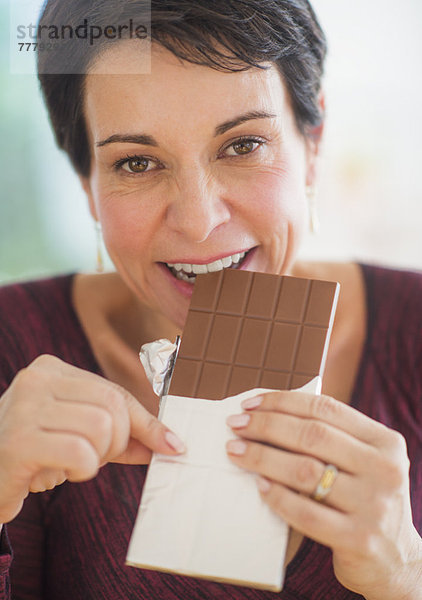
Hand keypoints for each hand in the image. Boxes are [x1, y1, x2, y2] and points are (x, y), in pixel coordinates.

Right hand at [0, 354, 184, 524]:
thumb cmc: (34, 453)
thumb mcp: (81, 435)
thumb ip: (123, 434)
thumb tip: (169, 442)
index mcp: (52, 370)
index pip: (116, 393)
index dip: (146, 423)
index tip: (172, 446)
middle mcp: (36, 379)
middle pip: (114, 408)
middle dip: (117, 443)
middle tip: (93, 459)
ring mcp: (24, 406)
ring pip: (101, 428)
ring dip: (97, 459)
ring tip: (71, 464)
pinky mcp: (18, 441)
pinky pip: (80, 453)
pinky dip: (81, 470)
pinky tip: (56, 473)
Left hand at [226, 391, 421, 599]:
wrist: (395, 559)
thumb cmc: (364, 500)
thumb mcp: (363, 462)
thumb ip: (331, 438)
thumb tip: (267, 412)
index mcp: (385, 442)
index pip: (326, 409)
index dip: (283, 402)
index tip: (250, 404)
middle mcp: (385, 470)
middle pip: (312, 435)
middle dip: (266, 426)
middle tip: (235, 425)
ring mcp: (374, 506)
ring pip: (304, 471)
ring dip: (262, 457)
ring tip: (236, 451)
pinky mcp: (359, 539)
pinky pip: (305, 512)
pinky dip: (276, 495)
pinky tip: (258, 485)